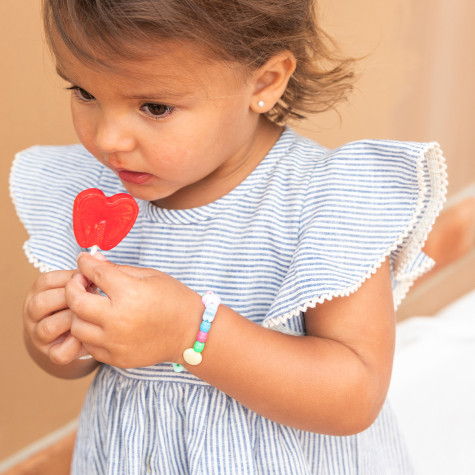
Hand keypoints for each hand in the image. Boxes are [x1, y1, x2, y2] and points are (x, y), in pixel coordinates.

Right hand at [23, 270, 89, 364]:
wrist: (72, 331)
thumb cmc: (79, 302)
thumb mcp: (79, 285)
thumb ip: (86, 274)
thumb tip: (98, 255)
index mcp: (38, 291)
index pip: (46, 281)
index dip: (72, 279)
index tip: (91, 280)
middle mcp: (33, 312)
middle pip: (41, 303)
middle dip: (70, 299)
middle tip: (92, 298)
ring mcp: (39, 334)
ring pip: (48, 327)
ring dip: (73, 320)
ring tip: (92, 315)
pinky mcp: (51, 353)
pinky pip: (59, 352)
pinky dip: (76, 345)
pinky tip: (90, 335)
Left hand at [65, 253, 201, 367]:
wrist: (192, 332)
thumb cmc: (174, 299)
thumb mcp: (150, 276)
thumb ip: (118, 269)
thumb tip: (93, 260)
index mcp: (129, 293)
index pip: (94, 273)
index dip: (85, 263)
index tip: (84, 260)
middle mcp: (119, 319)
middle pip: (76, 302)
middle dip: (73, 287)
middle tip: (81, 282)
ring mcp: (116, 342)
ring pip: (77, 327)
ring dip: (79, 313)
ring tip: (91, 306)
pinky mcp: (117, 358)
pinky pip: (89, 346)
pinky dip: (90, 333)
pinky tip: (101, 324)